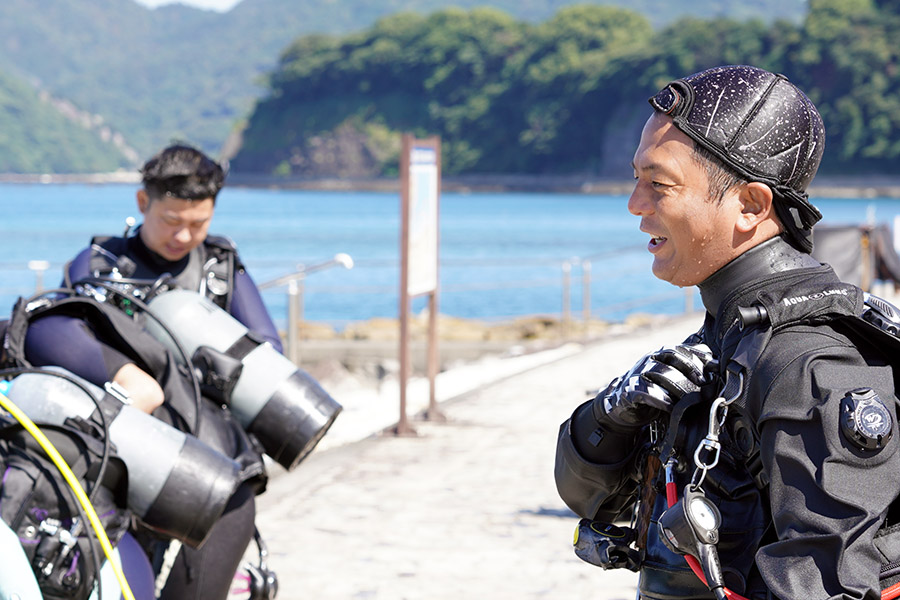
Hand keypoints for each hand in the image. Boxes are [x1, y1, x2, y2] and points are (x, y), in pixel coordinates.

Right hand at [594, 342, 712, 428]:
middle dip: (691, 369)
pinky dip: (662, 399)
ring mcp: (638, 373)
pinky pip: (647, 392)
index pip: (680, 348)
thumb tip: (716, 364)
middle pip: (671, 356)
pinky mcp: (630, 390)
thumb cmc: (655, 390)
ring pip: (660, 373)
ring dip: (679, 386)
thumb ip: (689, 368)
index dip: (698, 356)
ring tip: (692, 398)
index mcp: (660, 354)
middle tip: (705, 383)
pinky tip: (673, 407)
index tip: (715, 367)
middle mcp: (649, 359)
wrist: (625, 404)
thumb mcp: (672, 377)